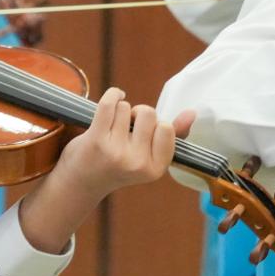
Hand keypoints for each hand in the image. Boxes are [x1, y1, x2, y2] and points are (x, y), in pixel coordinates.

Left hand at [18, 89, 194, 253]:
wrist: (82, 181)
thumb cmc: (118, 165)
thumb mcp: (148, 156)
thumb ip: (173, 136)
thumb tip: (192, 112)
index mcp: (155, 169)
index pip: (166, 128)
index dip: (154, 125)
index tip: (143, 134)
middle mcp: (137, 164)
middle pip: (148, 113)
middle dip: (138, 114)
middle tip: (126, 128)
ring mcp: (116, 152)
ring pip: (127, 107)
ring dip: (120, 111)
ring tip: (112, 128)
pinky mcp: (96, 140)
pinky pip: (110, 103)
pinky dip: (112, 94)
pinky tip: (113, 98)